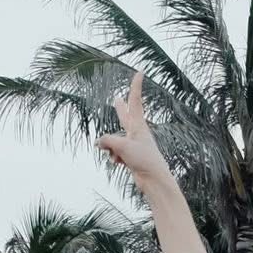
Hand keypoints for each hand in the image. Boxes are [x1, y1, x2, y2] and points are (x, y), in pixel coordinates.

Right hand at [96, 71, 171, 187]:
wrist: (154, 181)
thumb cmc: (143, 160)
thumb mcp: (121, 146)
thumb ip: (107, 140)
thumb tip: (98, 143)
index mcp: (138, 125)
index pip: (135, 101)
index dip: (136, 86)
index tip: (141, 72)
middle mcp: (136, 133)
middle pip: (125, 117)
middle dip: (120, 109)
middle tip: (117, 99)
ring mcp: (134, 145)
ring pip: (114, 141)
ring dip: (112, 148)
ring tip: (118, 157)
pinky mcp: (131, 157)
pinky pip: (116, 154)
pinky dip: (115, 158)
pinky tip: (119, 164)